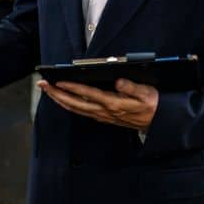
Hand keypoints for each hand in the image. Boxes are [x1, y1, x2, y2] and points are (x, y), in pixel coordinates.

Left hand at [36, 78, 157, 131]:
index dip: (72, 87)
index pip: (88, 94)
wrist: (159, 122)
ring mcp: (103, 116)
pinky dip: (70, 106)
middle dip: (57, 94)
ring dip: (60, 100)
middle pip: (76, 103)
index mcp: (114, 104)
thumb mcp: (146, 93)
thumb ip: (132, 87)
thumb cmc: (153, 105)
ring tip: (48, 92)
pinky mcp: (104, 118)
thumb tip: (118, 81)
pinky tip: (64, 101)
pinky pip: (82, 112)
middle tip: (43, 85)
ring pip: (76, 109)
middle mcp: (105, 111)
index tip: (58, 81)